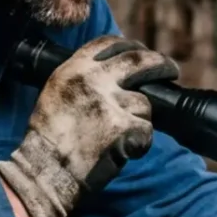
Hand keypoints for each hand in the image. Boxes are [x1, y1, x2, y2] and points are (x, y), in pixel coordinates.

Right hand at [0, 35, 178, 216]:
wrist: (45, 172)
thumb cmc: (48, 140)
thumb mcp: (56, 94)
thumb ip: (81, 79)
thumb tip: (112, 73)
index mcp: (73, 69)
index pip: (109, 44)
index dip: (131, 46)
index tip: (142, 51)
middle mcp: (93, 80)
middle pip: (139, 61)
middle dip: (161, 63)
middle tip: (171, 70)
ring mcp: (110, 102)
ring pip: (144, 104)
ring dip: (139, 120)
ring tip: (119, 138)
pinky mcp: (123, 127)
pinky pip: (146, 130)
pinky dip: (139, 143)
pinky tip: (122, 152)